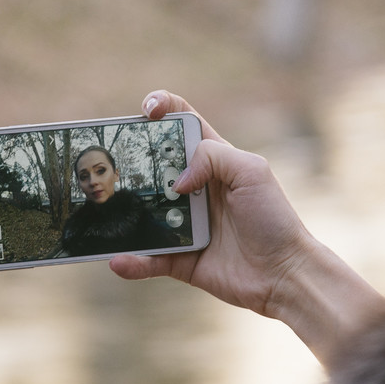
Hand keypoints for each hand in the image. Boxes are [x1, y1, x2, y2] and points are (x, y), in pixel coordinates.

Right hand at [111, 92, 384, 367]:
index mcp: (213, 160)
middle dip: (127, 161)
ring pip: (141, 214)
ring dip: (120, 213)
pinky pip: (148, 259)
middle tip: (107, 162)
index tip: (146, 110)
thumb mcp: (251, 172)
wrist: (285, 274)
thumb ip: (212, 157)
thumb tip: (176, 181)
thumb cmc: (273, 218)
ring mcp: (183, 225)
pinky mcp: (179, 259)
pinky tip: (119, 260)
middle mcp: (194, 189)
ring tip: (100, 210)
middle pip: (151, 167)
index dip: (162, 109)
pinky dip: (131, 261)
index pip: (182, 125)